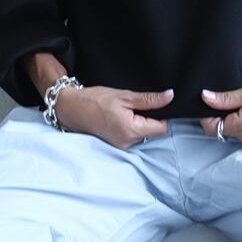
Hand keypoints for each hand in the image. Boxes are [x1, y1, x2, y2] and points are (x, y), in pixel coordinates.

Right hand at [54, 85, 174, 149]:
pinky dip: (130, 125)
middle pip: (152, 131)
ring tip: (124, 109)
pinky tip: (119, 116)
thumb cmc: (95, 100)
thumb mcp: (125, 95)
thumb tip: (170, 96)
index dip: (163, 115)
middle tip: (134, 104)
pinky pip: (131, 135)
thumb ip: (149, 99)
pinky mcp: (116, 144)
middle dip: (149, 117)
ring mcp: (121, 146)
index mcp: (132, 131)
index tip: (156, 104)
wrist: (72, 108)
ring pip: (142, 133)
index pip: (161, 128)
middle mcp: (128, 143)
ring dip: (139, 121)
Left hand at [199, 80, 241, 148]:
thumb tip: (205, 97)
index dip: (206, 115)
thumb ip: (225, 98)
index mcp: (241, 127)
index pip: (211, 128)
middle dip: (223, 116)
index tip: (210, 103)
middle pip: (222, 130)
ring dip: (235, 120)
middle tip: (234, 100)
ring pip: (234, 132)